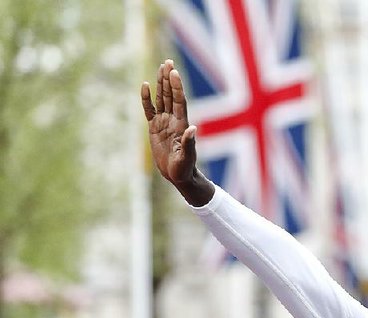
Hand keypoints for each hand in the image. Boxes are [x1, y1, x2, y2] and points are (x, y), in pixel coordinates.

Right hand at [141, 60, 213, 205]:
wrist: (178, 176)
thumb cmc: (184, 168)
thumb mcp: (186, 158)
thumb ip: (188, 143)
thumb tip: (193, 129)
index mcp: (181, 124)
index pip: (178, 101)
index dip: (176, 87)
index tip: (174, 72)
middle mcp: (173, 120)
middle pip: (170, 95)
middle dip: (169, 79)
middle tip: (168, 62)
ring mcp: (164, 122)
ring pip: (161, 98)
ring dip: (161, 83)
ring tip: (161, 67)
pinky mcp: (155, 128)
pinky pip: (149, 110)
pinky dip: (146, 98)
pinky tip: (144, 86)